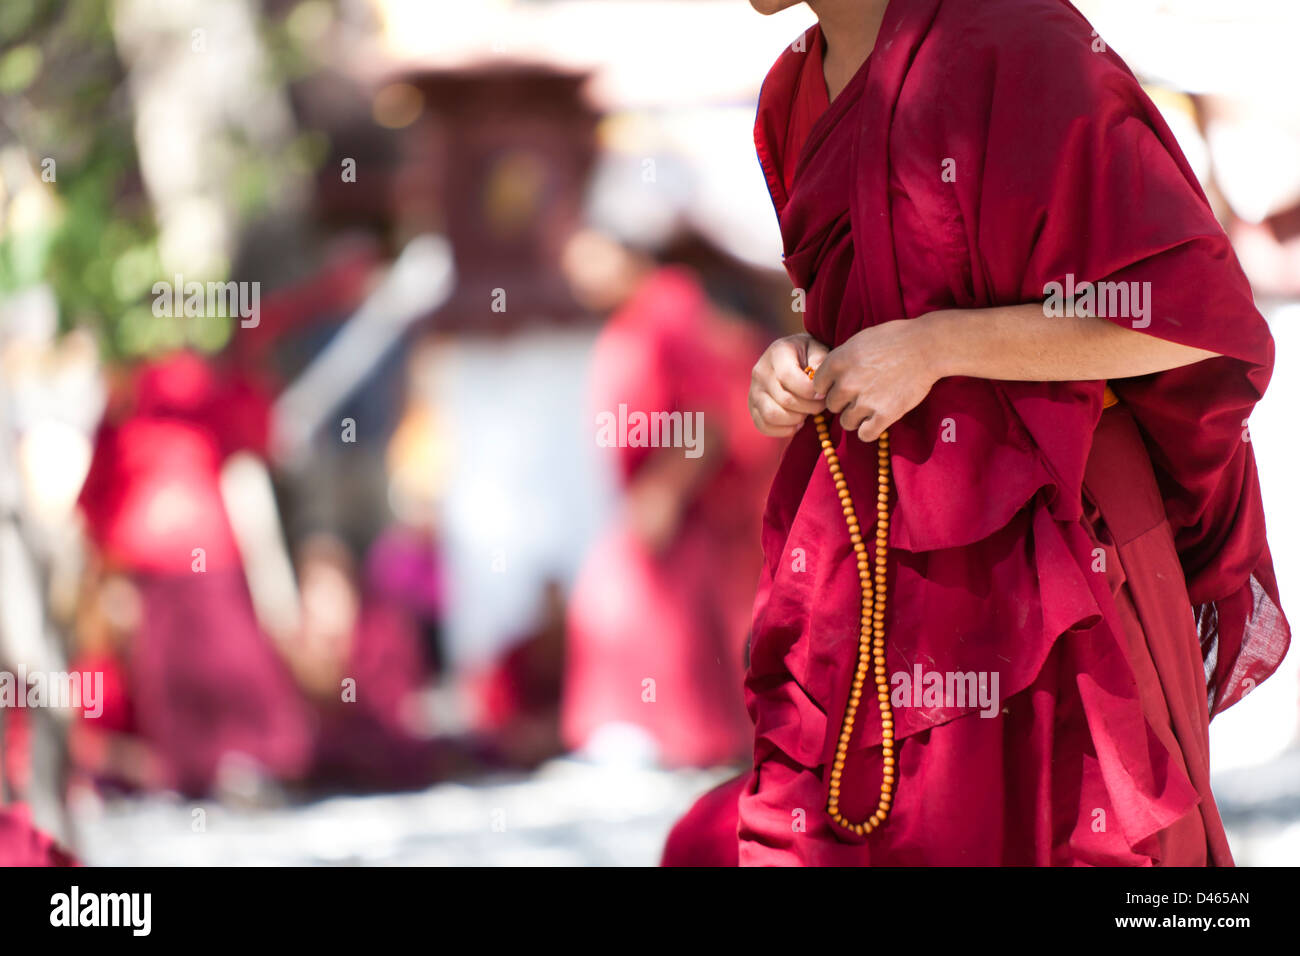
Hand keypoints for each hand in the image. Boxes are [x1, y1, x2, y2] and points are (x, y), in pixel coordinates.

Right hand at [749, 333, 829, 436]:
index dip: (809, 391)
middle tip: (821, 406)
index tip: (823, 394)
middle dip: (809, 407)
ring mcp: (753, 391)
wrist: (792, 359)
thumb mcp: (818, 349)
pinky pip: (764, 426)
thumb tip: (818, 385)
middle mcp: (760, 371)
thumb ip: (821, 362)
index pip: (787, 376)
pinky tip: (797, 421)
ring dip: (796, 419)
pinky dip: (784, 429)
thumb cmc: (809, 355)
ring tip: (807, 413)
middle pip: (784, 399)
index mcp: (777, 353)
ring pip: (772, 415)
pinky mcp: (752, 407)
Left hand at [813, 317, 940, 441]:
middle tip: (862, 395)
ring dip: (857, 417)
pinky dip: (870, 431)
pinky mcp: (884, 415)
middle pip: (832, 405)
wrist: (927, 347)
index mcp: (838, 362)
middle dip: (844, 402)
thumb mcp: (859, 340)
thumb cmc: (896, 338)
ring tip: (871, 407)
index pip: (818, 386)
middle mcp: (846, 383)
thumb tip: (828, 377)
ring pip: (846, 422)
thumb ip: (841, 359)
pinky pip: (865, 435)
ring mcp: (864, 401)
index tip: (843, 386)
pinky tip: (877, 421)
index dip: (830, 387)